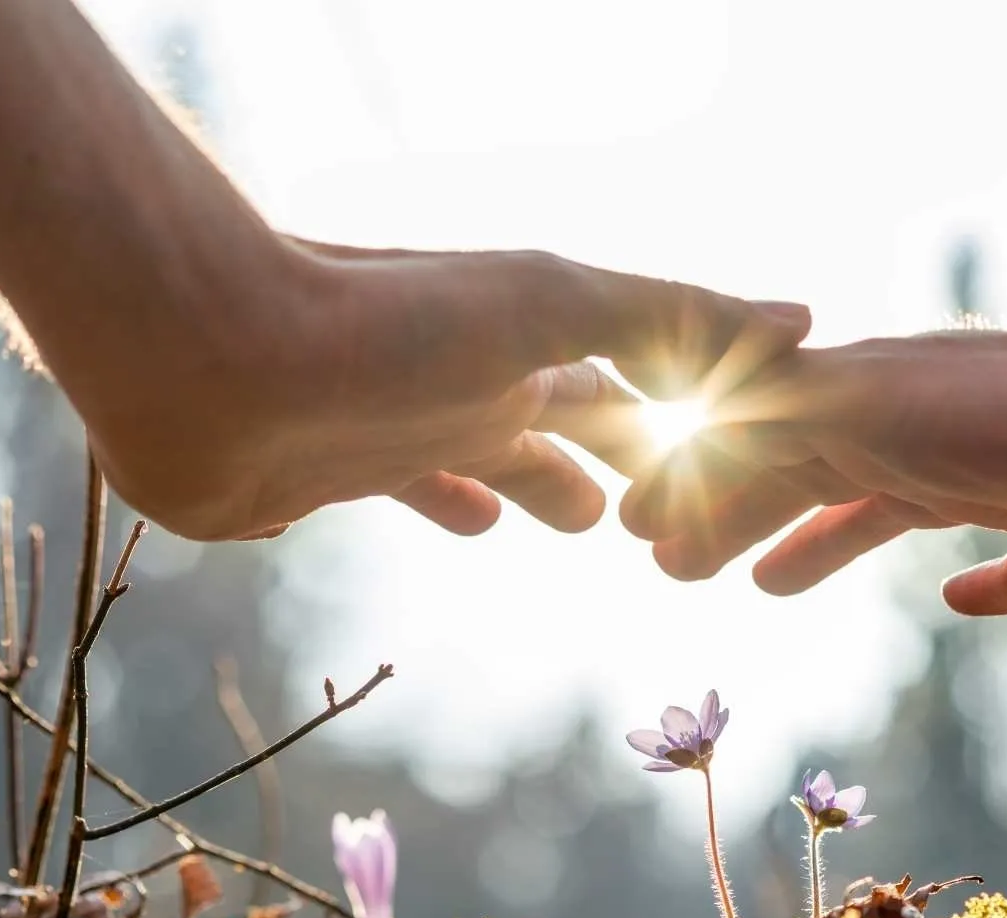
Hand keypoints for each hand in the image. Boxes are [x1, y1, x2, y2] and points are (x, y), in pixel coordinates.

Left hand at [55, 237, 808, 540]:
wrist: (203, 352)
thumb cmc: (383, 325)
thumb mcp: (546, 306)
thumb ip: (668, 315)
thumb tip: (803, 318)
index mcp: (530, 341)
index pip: (636, 377)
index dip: (692, 414)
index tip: (745, 452)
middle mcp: (474, 377)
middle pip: (572, 418)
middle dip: (624, 455)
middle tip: (670, 508)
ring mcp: (405, 425)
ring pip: (498, 456)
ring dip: (543, 481)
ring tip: (584, 519)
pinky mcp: (333, 476)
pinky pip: (414, 491)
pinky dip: (456, 504)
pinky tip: (471, 522)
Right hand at [625, 306, 1006, 614]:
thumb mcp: (863, 413)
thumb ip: (768, 430)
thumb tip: (676, 457)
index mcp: (869, 409)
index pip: (753, 453)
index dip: (693, 493)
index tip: (639, 536)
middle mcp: (929, 436)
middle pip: (808, 480)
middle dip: (740, 514)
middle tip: (680, 565)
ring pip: (890, 515)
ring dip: (824, 543)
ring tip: (772, 583)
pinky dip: (987, 584)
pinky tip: (964, 601)